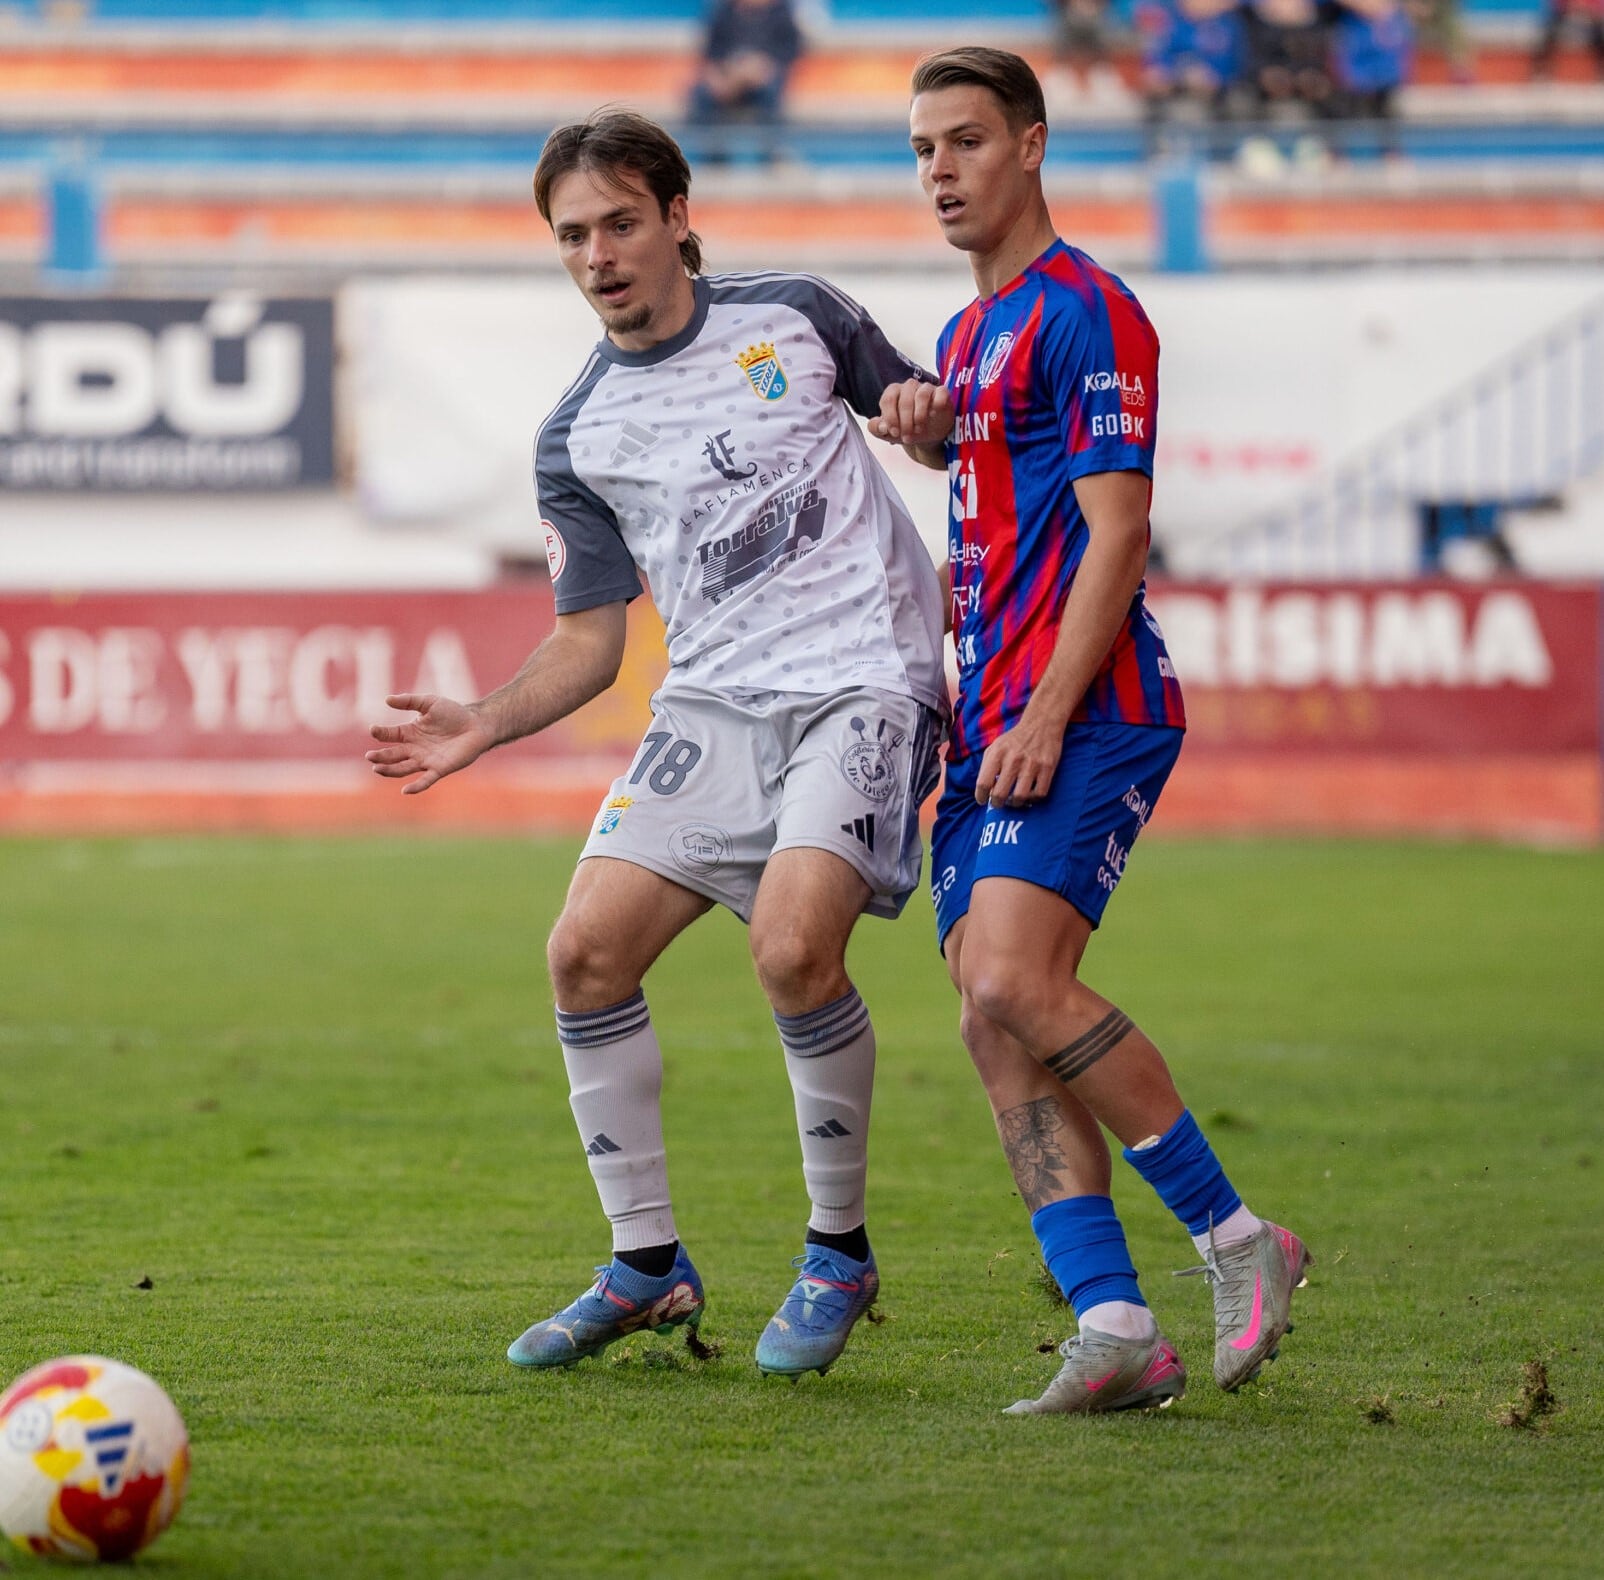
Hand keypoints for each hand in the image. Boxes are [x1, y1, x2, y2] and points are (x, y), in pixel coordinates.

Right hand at [365, 693, 492, 795]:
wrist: (477, 725)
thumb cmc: (453, 713)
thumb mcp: (430, 702)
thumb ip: (409, 701)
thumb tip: (387, 699)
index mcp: (410, 733)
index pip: (389, 735)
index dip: (380, 733)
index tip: (373, 729)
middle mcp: (414, 749)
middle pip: (392, 755)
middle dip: (380, 756)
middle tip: (370, 756)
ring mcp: (426, 760)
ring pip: (403, 769)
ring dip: (390, 770)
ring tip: (377, 769)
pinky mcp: (440, 769)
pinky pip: (426, 780)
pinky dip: (416, 787)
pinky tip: (406, 790)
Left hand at [868, 378, 954, 447]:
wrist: (928, 433)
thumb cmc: (906, 428)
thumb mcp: (889, 432)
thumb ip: (877, 429)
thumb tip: (881, 427)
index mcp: (893, 392)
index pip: (888, 399)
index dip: (890, 417)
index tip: (894, 433)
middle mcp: (909, 387)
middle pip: (904, 400)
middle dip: (905, 422)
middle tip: (907, 438)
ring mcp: (926, 388)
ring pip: (922, 395)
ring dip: (919, 415)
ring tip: (919, 430)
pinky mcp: (942, 392)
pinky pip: (941, 392)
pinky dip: (937, 403)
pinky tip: (933, 414)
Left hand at [974, 718, 1062, 808]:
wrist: (1041, 724)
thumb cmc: (1014, 740)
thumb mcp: (995, 747)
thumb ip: (987, 766)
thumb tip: (984, 790)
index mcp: (997, 753)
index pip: (983, 783)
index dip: (980, 796)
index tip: (982, 800)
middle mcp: (1013, 759)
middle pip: (1000, 794)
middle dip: (996, 804)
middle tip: (998, 803)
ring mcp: (1032, 764)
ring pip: (1020, 797)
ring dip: (1014, 804)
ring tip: (1012, 800)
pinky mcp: (1047, 768)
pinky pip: (1039, 794)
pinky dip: (1032, 799)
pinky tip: (1028, 794)